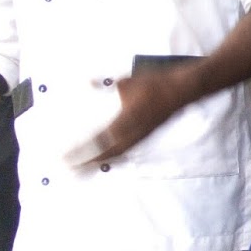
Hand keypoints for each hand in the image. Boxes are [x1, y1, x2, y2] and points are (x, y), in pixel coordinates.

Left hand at [75, 65, 199, 166]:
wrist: (183, 89)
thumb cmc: (156, 84)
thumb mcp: (126, 82)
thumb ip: (105, 85)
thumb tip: (88, 83)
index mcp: (125, 123)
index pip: (99, 142)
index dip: (82, 152)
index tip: (67, 159)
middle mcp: (132, 134)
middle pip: (107, 154)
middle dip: (89, 162)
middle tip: (72, 168)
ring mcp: (142, 136)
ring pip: (118, 153)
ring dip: (102, 160)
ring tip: (88, 165)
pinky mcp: (148, 133)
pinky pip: (127, 148)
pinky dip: (115, 154)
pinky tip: (111, 153)